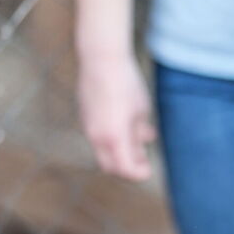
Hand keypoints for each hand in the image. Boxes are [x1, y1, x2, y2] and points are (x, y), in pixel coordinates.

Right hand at [77, 54, 154, 180]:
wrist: (101, 59)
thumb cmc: (126, 83)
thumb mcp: (140, 110)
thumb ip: (140, 130)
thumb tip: (145, 140)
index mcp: (114, 136)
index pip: (124, 168)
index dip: (137, 174)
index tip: (148, 172)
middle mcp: (97, 135)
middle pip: (110, 166)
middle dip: (127, 169)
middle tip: (143, 165)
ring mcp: (88, 126)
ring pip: (104, 152)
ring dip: (120, 154)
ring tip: (140, 147)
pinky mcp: (85, 116)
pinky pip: (98, 137)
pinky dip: (112, 141)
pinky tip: (129, 128)